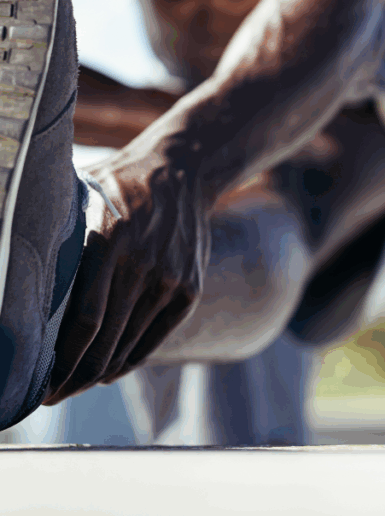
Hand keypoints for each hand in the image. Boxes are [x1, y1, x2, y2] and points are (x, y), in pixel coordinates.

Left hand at [44, 149, 210, 402]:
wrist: (181, 168)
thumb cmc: (116, 184)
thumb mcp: (81, 196)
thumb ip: (55, 230)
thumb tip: (12, 259)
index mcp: (109, 240)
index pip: (84, 320)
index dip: (61, 360)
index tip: (39, 381)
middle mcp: (143, 263)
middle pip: (105, 342)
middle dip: (74, 377)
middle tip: (51, 395)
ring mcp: (170, 278)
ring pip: (128, 344)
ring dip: (99, 372)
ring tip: (74, 385)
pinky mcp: (189, 288)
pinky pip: (153, 337)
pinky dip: (129, 359)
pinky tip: (108, 370)